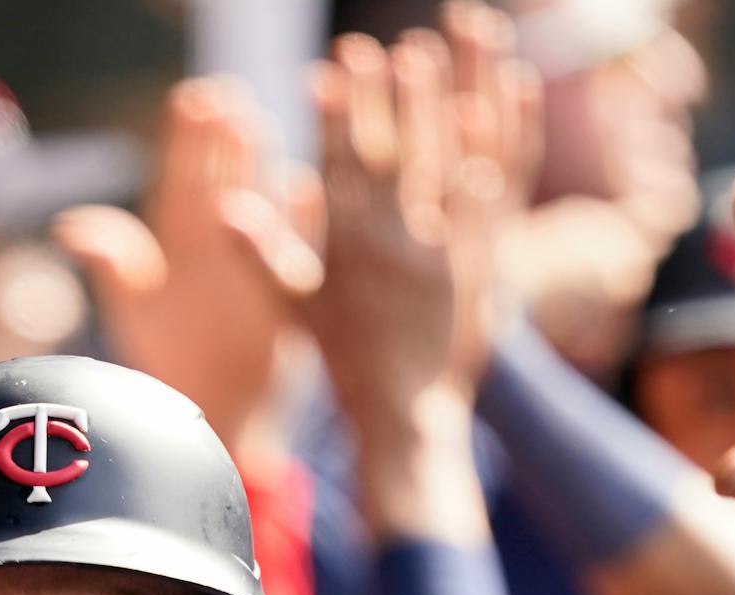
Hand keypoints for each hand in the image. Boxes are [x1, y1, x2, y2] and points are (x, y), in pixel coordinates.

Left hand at [54, 77, 296, 460]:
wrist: (205, 409)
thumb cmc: (165, 359)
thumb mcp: (131, 306)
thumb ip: (110, 260)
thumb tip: (68, 226)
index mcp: (180, 235)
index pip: (182, 173)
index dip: (185, 137)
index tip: (188, 99)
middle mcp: (220, 241)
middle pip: (222, 175)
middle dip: (223, 137)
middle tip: (225, 99)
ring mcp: (254, 262)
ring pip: (258, 201)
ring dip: (257, 165)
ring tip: (253, 125)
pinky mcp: (285, 293)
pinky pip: (296, 248)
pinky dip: (300, 220)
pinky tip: (301, 187)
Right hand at [223, 26, 511, 438]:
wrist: (402, 408)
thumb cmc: (342, 355)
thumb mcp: (292, 307)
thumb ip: (260, 253)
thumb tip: (222, 207)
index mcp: (343, 247)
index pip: (339, 163)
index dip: (340, 111)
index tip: (337, 66)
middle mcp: (391, 243)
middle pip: (395, 150)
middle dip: (394, 94)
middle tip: (397, 45)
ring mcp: (441, 248)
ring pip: (451, 156)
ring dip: (457, 94)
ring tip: (460, 47)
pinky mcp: (483, 256)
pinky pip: (498, 185)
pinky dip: (507, 136)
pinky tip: (512, 93)